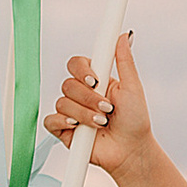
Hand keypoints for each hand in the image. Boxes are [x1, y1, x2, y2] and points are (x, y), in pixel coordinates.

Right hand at [44, 30, 151, 184]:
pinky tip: (77, 127)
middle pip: (68, 84)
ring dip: (84, 114)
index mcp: (95, 80)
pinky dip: (62, 122)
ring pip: (62, 103)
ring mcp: (71, 112)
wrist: (131, 150)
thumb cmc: (135, 120)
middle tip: (107, 109)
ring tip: (101, 123)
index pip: (76, 64)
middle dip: (89, 98)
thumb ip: (125, 61)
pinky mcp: (63, 130)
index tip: (95, 79)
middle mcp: (81, 94)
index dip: (82, 70)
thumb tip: (124, 35)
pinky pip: (50, 120)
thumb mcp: (133, 87)